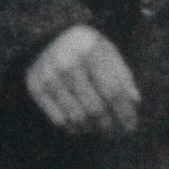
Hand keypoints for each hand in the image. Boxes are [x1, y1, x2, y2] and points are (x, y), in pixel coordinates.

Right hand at [24, 23, 142, 137]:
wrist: (48, 36)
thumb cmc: (87, 49)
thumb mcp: (109, 53)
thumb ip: (123, 77)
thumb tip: (134, 103)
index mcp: (89, 48)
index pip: (113, 91)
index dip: (125, 113)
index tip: (131, 126)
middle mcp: (66, 60)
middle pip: (95, 108)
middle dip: (110, 125)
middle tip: (118, 132)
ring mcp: (48, 74)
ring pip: (78, 117)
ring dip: (94, 129)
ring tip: (103, 129)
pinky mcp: (34, 86)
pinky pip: (59, 120)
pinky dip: (75, 128)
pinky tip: (85, 126)